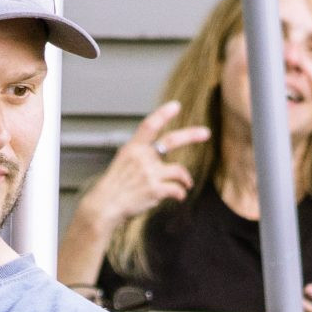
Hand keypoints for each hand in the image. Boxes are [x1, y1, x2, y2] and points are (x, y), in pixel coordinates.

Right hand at [78, 102, 211, 235]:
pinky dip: (180, 194)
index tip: (175, 106)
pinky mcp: (156, 190)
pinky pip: (177, 190)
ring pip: (179, 171)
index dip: (163, 114)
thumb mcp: (122, 162)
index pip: (149, 125)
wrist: (106, 205)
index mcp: (133, 148)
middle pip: (171, 141)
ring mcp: (150, 173)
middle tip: (206, 133)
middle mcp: (142, 157)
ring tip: (186, 184)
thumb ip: (140, 155)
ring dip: (185, 179)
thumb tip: (157, 153)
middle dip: (191, 135)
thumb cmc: (114, 187)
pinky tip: (179, 196)